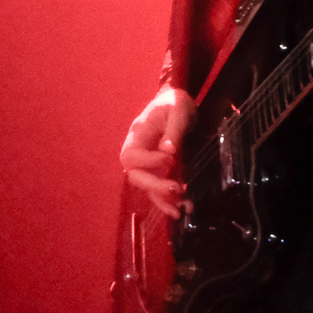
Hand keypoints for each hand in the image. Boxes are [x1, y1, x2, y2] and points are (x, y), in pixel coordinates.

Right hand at [120, 86, 195, 218]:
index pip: (131, 155)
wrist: (179, 104)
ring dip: (162, 200)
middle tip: (177, 188)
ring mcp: (148, 163)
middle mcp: (139, 151)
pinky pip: (158, 189)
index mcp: (138, 134)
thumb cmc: (175, 102)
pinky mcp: (159, 170)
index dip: (147, 161)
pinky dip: (168, 201)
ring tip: (180, 210)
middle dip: (154, 186)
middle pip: (135, 176)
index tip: (170, 158)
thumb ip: (174, 129)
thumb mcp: (178, 109)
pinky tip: (182, 208)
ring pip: (146, 187)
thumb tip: (169, 151)